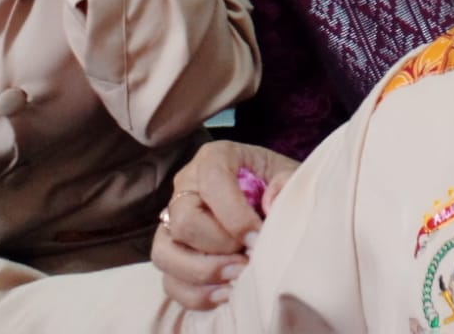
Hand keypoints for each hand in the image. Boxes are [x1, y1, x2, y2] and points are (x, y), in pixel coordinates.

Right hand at [151, 141, 298, 310]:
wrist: (267, 200)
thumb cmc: (276, 184)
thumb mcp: (289, 174)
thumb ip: (286, 183)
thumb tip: (271, 205)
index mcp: (215, 158)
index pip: (213, 181)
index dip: (234, 215)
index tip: (258, 237)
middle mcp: (186, 187)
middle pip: (184, 221)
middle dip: (219, 247)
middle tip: (249, 259)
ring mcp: (173, 221)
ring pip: (164, 253)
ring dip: (202, 274)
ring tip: (237, 278)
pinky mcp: (172, 253)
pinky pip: (169, 281)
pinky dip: (195, 295)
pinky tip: (226, 293)